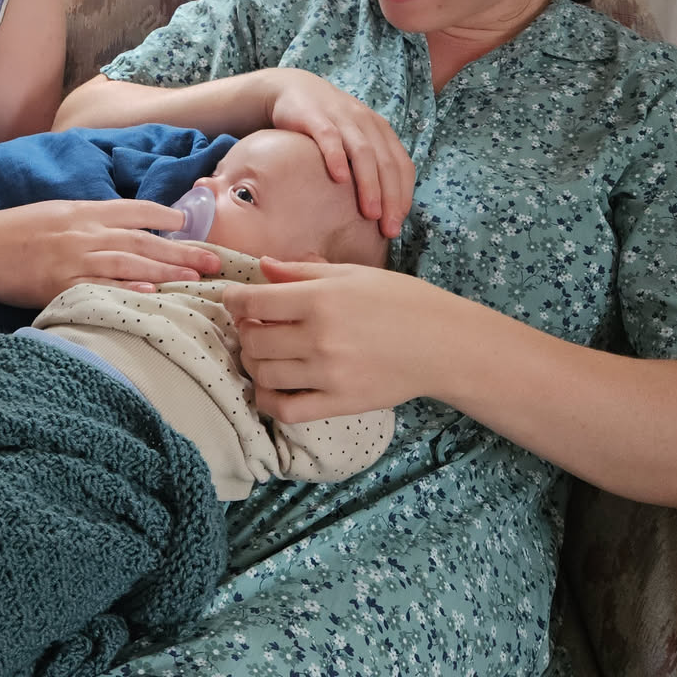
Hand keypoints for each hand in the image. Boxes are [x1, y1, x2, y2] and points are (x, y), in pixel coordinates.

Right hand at [0, 198, 222, 307]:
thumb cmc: (14, 231)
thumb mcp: (56, 213)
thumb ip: (88, 219)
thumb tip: (121, 227)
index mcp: (83, 212)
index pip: (132, 210)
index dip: (163, 215)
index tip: (189, 222)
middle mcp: (84, 232)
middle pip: (141, 240)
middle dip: (181, 250)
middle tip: (213, 260)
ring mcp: (73, 260)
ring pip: (129, 264)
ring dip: (166, 271)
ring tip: (195, 279)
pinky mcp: (60, 286)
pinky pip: (100, 289)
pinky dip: (127, 291)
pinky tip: (151, 294)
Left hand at [224, 258, 439, 419]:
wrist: (442, 343)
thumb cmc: (400, 300)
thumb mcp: (351, 274)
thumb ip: (302, 271)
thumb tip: (262, 267)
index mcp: (320, 299)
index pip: (253, 302)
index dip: (234, 300)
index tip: (234, 299)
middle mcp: (319, 338)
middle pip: (253, 340)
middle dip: (244, 331)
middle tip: (253, 325)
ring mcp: (328, 374)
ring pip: (263, 374)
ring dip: (254, 363)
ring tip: (263, 353)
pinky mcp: (338, 403)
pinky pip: (285, 409)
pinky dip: (268, 399)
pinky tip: (272, 386)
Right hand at [262, 70, 413, 236]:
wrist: (292, 88)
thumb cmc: (327, 123)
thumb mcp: (354, 137)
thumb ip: (369, 163)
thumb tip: (380, 209)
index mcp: (380, 130)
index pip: (402, 165)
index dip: (404, 195)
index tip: (398, 223)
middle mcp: (365, 122)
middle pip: (386, 162)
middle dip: (391, 197)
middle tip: (389, 228)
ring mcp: (342, 117)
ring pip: (363, 152)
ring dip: (370, 184)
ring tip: (370, 213)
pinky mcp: (316, 117)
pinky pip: (329, 138)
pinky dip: (337, 157)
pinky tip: (339, 178)